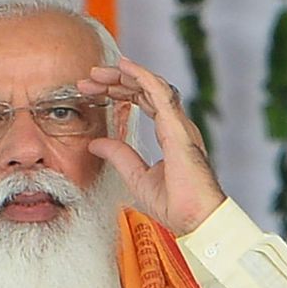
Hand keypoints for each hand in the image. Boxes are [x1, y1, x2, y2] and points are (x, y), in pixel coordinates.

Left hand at [79, 57, 225, 235]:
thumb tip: (96, 143)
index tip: (93, 90)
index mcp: (170, 135)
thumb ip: (119, 157)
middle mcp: (177, 125)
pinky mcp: (178, 129)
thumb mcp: (136, 178)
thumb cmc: (178, 206)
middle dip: (116, 80)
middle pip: (145, 90)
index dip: (119, 93)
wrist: (197, 220)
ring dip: (124, 76)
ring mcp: (179, 125)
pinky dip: (142, 76)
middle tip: (90, 77)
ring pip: (151, 86)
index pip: (144, 102)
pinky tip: (124, 67)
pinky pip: (160, 93)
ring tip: (98, 72)